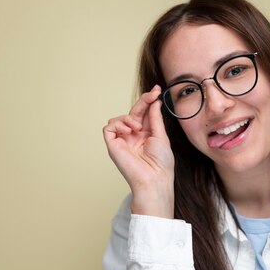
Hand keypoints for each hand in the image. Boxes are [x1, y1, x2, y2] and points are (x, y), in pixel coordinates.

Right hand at [103, 86, 174, 217]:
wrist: (154, 178)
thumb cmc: (161, 163)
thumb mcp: (161, 135)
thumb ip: (155, 117)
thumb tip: (154, 101)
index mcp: (145, 134)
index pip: (144, 113)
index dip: (148, 101)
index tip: (157, 90)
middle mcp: (133, 136)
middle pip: (132, 113)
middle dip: (142, 102)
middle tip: (152, 95)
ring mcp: (122, 141)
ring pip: (118, 119)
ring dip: (129, 118)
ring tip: (138, 127)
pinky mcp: (113, 145)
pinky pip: (108, 128)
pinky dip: (118, 125)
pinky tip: (129, 131)